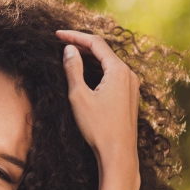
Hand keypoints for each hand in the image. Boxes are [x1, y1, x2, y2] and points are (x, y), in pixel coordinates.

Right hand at [56, 30, 140, 189]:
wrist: (118, 155)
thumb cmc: (99, 128)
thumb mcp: (79, 97)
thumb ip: (73, 69)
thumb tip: (69, 50)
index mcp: (119, 70)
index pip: (96, 42)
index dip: (75, 36)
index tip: (57, 35)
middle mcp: (129, 75)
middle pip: (103, 51)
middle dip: (82, 46)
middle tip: (61, 43)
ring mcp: (132, 86)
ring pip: (108, 64)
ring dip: (89, 58)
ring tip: (70, 56)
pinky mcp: (130, 97)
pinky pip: (113, 76)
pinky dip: (97, 71)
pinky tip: (85, 75)